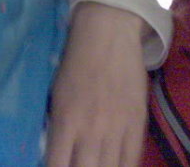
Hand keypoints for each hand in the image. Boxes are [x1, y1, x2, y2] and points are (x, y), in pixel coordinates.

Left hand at [46, 2, 148, 166]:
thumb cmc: (74, 61)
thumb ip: (56, 122)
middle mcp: (90, 128)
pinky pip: (132, 158)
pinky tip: (115, 164)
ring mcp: (116, 128)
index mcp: (64, 119)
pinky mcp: (137, 123)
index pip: (57, 164)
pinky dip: (123, 166)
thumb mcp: (55, 92)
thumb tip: (52, 146)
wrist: (107, 35)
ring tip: (92, 162)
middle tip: (75, 163)